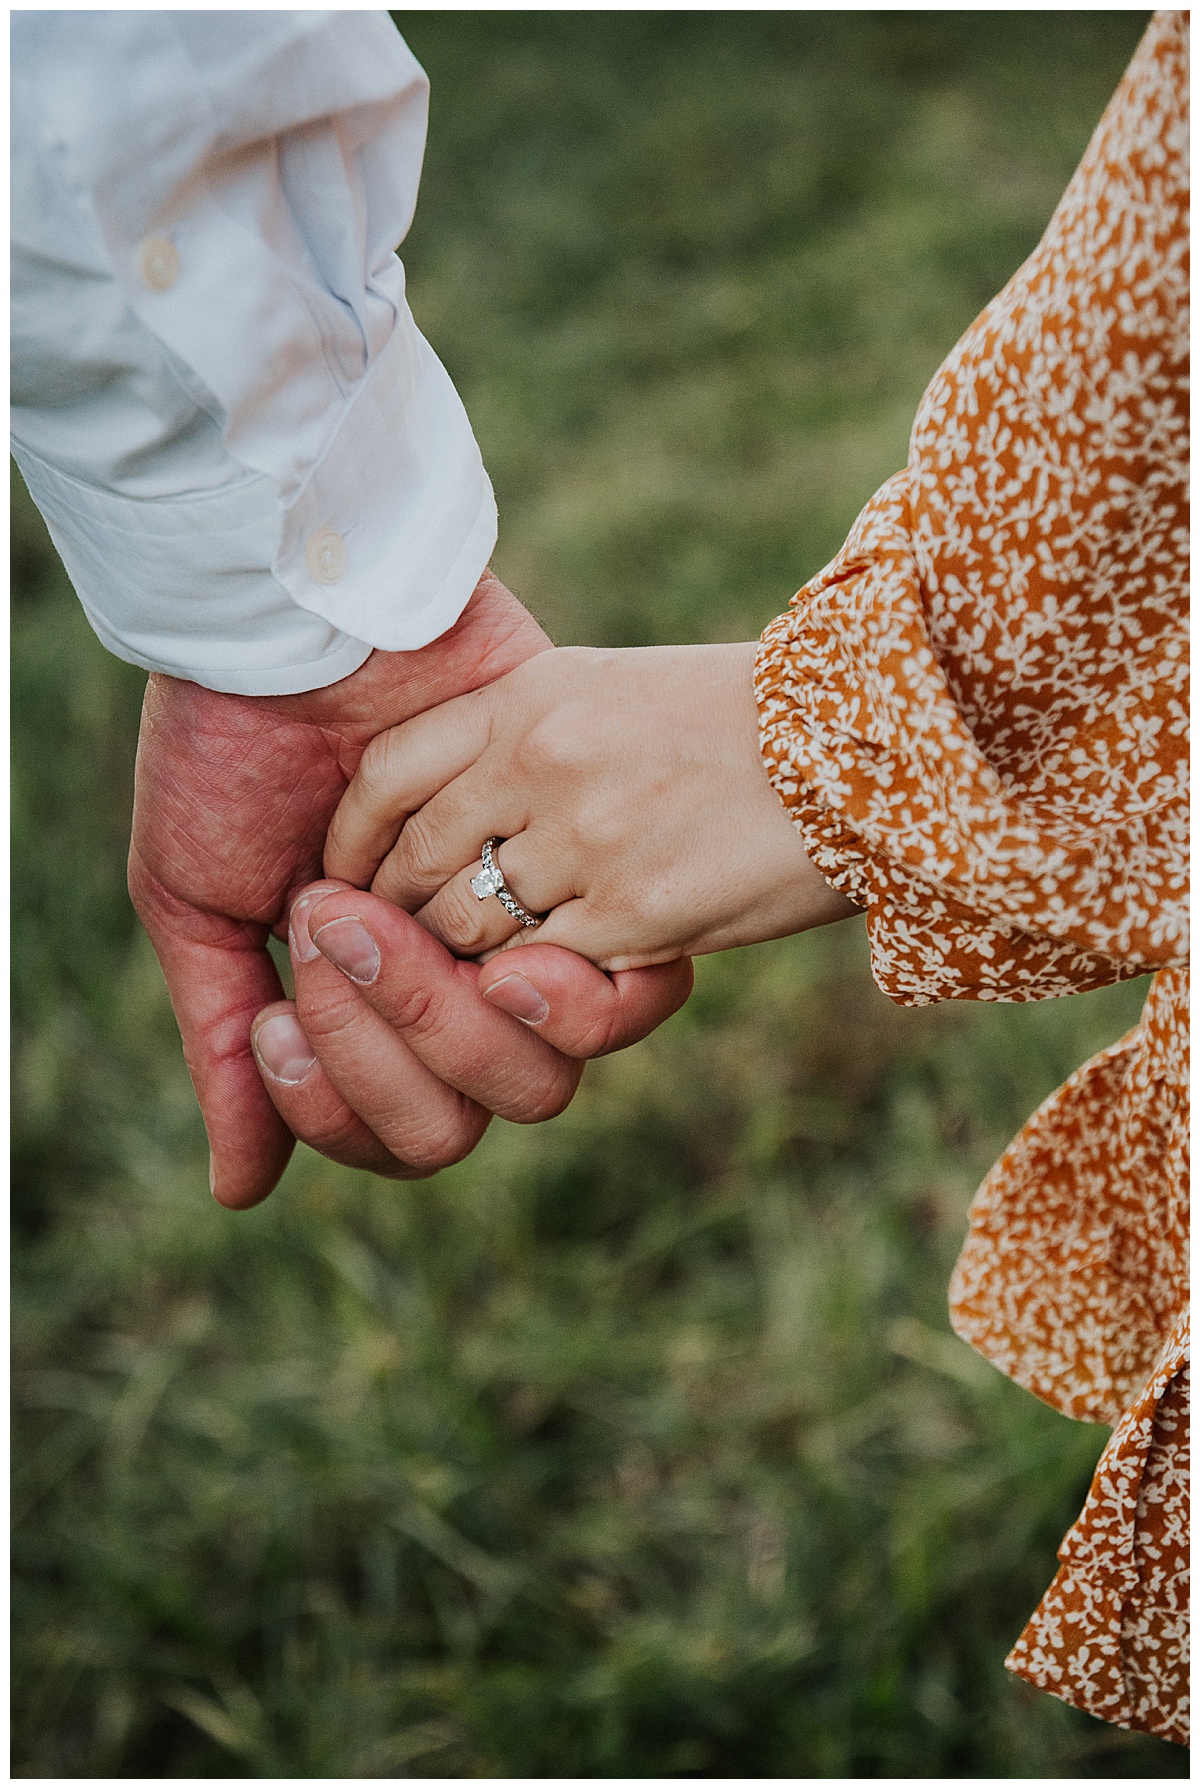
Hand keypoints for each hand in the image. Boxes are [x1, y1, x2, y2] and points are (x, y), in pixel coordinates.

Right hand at [128, 572, 688, 1209]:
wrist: (297, 623)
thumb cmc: (230, 755)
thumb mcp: (202, 905)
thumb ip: (226, 1049)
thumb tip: (242, 1196)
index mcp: (384, 1005)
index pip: (403, 1136)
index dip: (345, 1109)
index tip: (281, 1019)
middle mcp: (469, 985)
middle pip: (476, 1118)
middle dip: (389, 1046)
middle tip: (332, 928)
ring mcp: (539, 932)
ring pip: (546, 1075)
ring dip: (443, 1016)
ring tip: (374, 915)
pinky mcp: (607, 868)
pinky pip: (632, 994)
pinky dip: (563, 1002)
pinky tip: (507, 951)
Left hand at [324, 641, 857, 970]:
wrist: (862, 741)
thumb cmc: (741, 718)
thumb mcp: (616, 690)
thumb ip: (530, 736)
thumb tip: (459, 802)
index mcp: (531, 696)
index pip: (390, 775)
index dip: (353, 839)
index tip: (348, 876)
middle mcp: (542, 762)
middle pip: (414, 864)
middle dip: (387, 919)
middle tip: (376, 948)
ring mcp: (585, 841)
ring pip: (463, 930)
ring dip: (446, 966)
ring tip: (445, 980)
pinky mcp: (634, 915)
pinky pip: (537, 974)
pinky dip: (519, 992)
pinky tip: (526, 990)